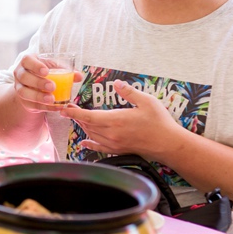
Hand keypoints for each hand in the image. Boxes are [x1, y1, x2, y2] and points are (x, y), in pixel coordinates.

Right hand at [13, 54, 82, 112]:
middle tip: (52, 86)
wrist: (33, 85)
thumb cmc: (45, 72)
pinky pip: (32, 105)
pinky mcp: (24, 101)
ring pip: (24, 92)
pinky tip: (55, 107)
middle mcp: (20, 74)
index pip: (26, 60)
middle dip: (38, 82)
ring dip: (38, 96)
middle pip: (24, 77)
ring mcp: (19, 88)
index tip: (46, 71)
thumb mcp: (54, 68)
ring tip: (52, 99)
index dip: (35, 66)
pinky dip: (44, 107)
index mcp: (27, 62)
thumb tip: (78, 76)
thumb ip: (66, 71)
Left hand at [61, 80, 185, 159]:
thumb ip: (129, 92)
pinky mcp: (119, 150)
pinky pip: (100, 148)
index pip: (88, 117)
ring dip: (83, 127)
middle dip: (77, 117)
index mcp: (116, 120)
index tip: (63, 109)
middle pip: (87, 125)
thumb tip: (117, 83)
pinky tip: (85, 142)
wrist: (169, 144)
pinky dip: (90, 144)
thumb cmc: (160, 122)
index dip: (74, 113)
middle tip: (70, 109)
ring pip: (92, 135)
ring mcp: (115, 144)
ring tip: (79, 118)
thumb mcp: (146, 101)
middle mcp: (112, 134)